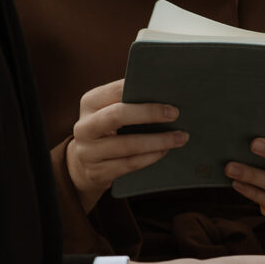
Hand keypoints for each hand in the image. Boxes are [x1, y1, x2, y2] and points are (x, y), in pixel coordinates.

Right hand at [66, 79, 188, 212]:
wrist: (86, 166)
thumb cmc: (109, 132)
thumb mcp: (111, 113)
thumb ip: (130, 103)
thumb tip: (165, 93)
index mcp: (89, 103)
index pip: (114, 91)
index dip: (139, 90)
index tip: (166, 94)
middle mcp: (84, 126)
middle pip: (117, 116)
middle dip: (149, 114)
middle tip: (175, 114)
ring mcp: (88, 151)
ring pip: (127, 144)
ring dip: (158, 141)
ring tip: (180, 137)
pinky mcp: (97, 172)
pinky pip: (129, 164)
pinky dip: (150, 157)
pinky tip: (165, 151)